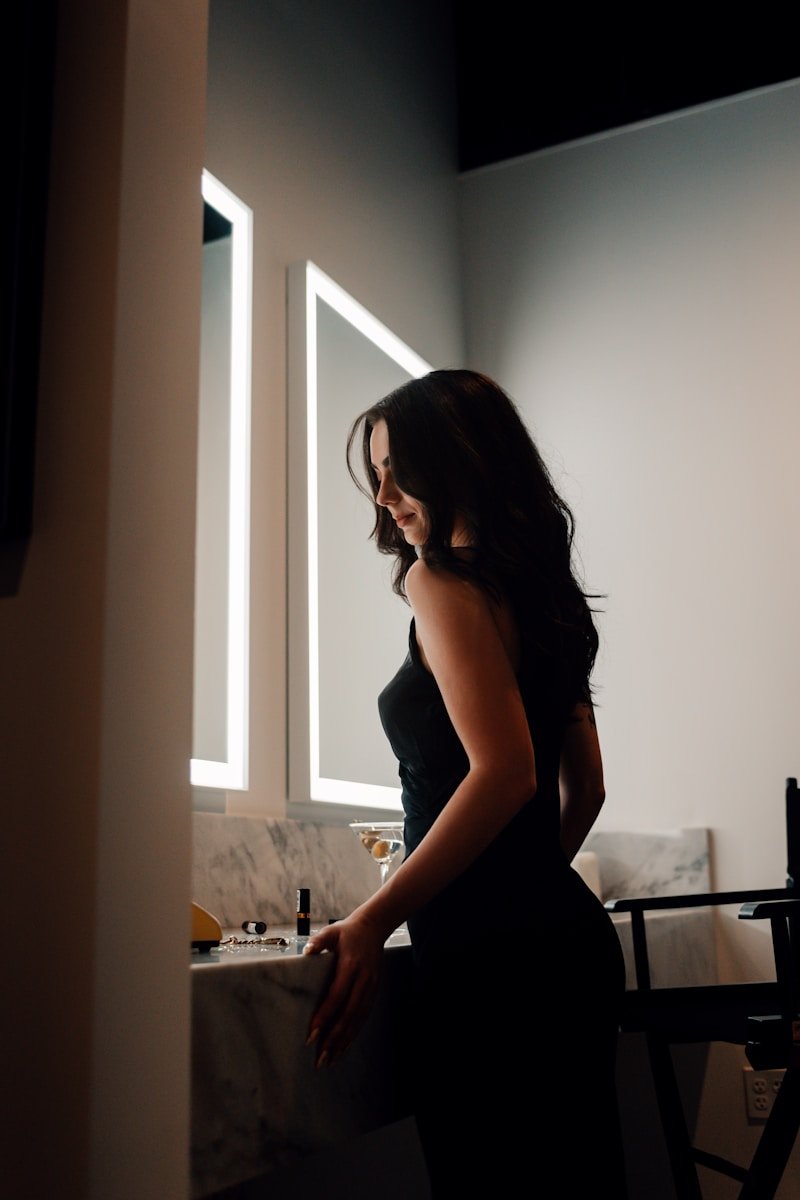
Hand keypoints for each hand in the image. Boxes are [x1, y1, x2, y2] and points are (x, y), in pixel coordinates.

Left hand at [303, 913, 384, 1067]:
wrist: (374, 927)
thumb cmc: (348, 931)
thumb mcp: (332, 931)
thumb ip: (319, 941)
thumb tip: (306, 952)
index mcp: (351, 966)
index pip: (337, 996)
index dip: (325, 1016)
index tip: (311, 1035)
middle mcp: (363, 980)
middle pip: (348, 1014)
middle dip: (334, 1038)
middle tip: (320, 1058)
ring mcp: (371, 987)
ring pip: (358, 1019)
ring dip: (344, 1041)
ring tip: (330, 1060)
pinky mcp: (374, 992)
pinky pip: (363, 1016)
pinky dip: (354, 1033)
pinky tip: (344, 1046)